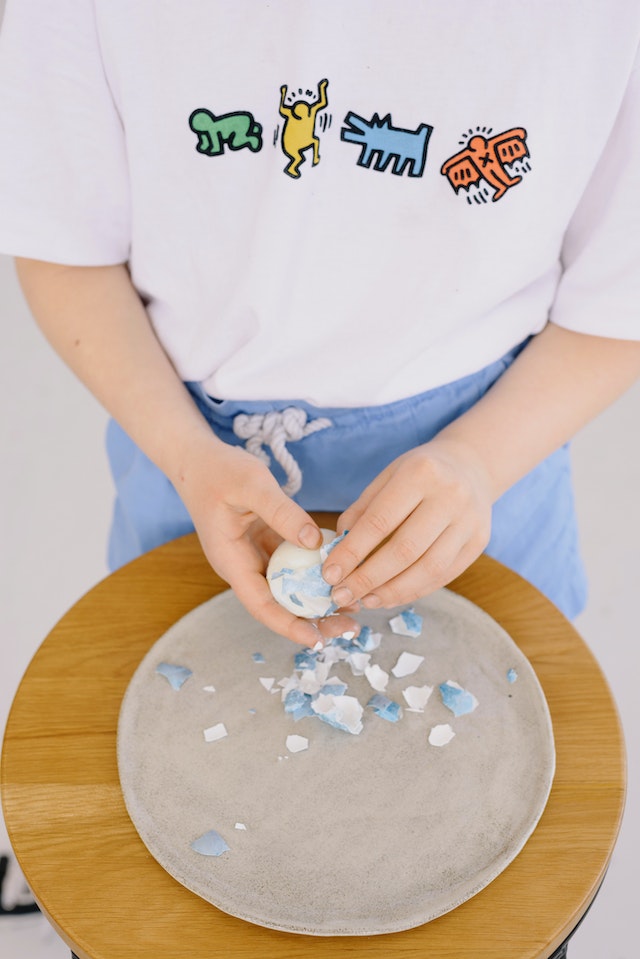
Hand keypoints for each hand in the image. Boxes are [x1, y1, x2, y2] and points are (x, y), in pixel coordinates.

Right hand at [176, 439, 358, 645]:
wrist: (197, 459)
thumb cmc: (218, 470)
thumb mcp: (252, 485)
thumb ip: (283, 513)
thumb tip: (316, 543)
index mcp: (232, 561)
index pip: (262, 605)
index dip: (290, 626)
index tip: (319, 640)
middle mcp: (243, 566)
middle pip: (280, 605)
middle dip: (314, 619)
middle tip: (352, 627)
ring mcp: (255, 557)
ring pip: (289, 588)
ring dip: (319, 599)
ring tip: (356, 607)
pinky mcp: (266, 544)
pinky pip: (293, 566)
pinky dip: (316, 573)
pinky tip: (343, 574)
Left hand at [322, 437, 492, 608]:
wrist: (470, 464)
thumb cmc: (419, 472)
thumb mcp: (387, 477)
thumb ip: (362, 511)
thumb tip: (337, 552)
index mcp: (421, 473)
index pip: (380, 521)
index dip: (352, 552)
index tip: (329, 574)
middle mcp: (450, 496)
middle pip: (404, 550)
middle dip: (368, 578)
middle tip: (342, 594)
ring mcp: (469, 521)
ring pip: (428, 569)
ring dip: (391, 591)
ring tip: (365, 600)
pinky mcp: (479, 542)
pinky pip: (443, 575)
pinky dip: (414, 591)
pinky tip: (390, 596)